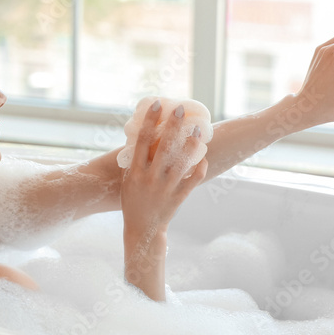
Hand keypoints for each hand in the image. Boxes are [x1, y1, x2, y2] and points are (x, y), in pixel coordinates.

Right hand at [121, 100, 208, 239]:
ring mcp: (166, 188)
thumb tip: (144, 136)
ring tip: (197, 129)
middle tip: (180, 110)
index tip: (156, 105)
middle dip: (172, 126)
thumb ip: (136, 160)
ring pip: (181, 162)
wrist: (142, 229)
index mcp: (136, 172)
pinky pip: (193, 179)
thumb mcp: (129, 180)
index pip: (142, 140)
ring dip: (190, 144)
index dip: (149, 121)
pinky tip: (204, 155)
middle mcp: (150, 178)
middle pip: (163, 147)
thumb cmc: (133, 201)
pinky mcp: (179, 197)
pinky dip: (200, 166)